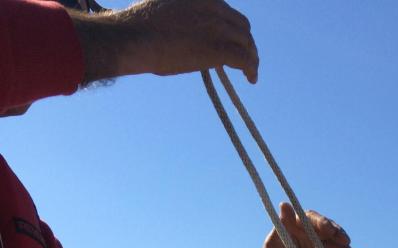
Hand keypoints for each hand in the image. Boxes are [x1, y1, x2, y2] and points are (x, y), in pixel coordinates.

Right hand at [72, 0, 259, 82]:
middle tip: (244, 56)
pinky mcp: (219, 48)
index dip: (231, 26)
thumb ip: (180, 12)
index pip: (225, 9)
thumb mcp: (162, 4)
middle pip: (241, 24)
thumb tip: (184, 28)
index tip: (229, 38)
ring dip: (251, 57)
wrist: (135, 37)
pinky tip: (251, 79)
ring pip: (246, 42)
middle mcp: (214, 5)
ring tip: (251, 71)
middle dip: (245, 41)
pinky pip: (244, 59)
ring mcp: (218, 26)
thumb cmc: (139, 25)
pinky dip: (251, 68)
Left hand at [241, 203, 366, 247]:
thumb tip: (284, 205)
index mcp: (298, 227)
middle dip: (339, 235)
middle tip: (345, 241)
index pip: (313, 220)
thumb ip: (282, 226)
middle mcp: (312, 236)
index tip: (328, 230)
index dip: (322, 223)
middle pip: (330, 231)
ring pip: (338, 246)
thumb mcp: (273, 245)